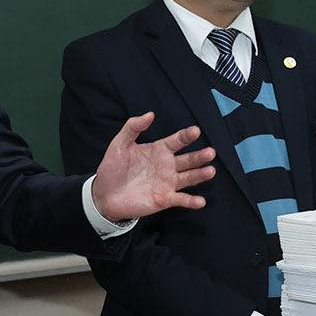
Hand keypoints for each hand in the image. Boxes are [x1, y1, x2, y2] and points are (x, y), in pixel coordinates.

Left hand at [89, 112, 215, 220]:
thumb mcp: (120, 144)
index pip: (177, 141)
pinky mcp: (165, 199)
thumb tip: (150, 114)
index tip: (196, 131)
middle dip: (200, 156)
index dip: (186, 135)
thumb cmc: (112, 168)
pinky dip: (191, 201)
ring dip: (200, 175)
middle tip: (211, 152)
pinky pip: (181, 199)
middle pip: (188, 160)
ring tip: (211, 171)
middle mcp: (167, 166)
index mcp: (159, 150)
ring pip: (189, 178)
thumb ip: (133, 127)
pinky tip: (200, 201)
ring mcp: (167, 183)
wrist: (104, 194)